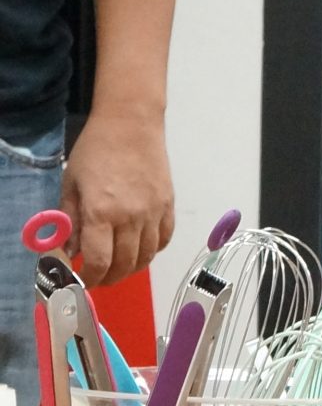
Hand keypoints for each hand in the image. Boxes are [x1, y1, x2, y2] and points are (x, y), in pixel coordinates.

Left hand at [59, 104, 175, 286]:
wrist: (132, 125)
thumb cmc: (96, 150)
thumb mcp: (71, 184)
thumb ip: (70, 220)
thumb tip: (69, 251)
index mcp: (101, 212)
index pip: (99, 260)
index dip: (90, 278)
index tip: (82, 280)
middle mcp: (131, 217)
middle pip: (125, 264)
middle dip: (109, 278)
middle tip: (98, 278)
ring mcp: (154, 213)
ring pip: (146, 257)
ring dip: (131, 268)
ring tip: (118, 267)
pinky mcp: (168, 207)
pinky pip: (163, 240)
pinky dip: (151, 251)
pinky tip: (138, 249)